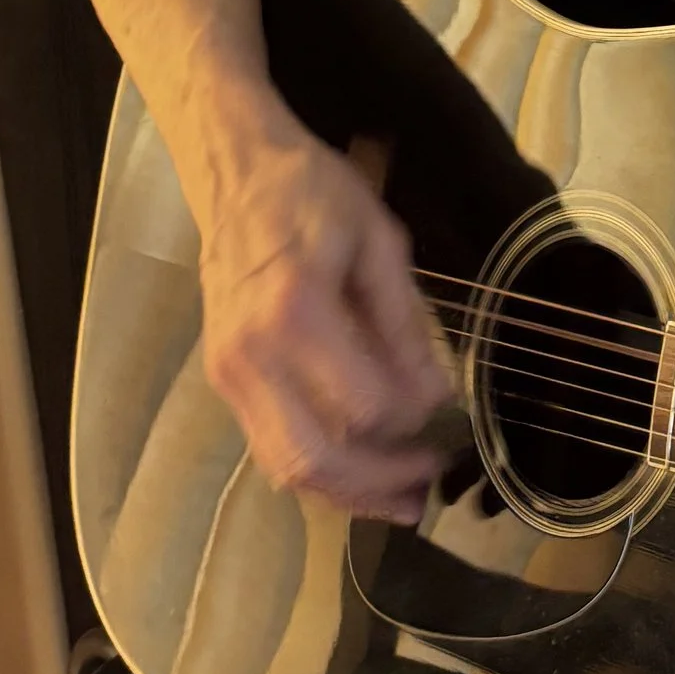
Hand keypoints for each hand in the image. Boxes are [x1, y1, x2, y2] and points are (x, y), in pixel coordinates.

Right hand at [194, 118, 456, 521]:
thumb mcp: (379, 242)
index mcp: (294, 310)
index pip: (364, 405)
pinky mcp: (224, 382)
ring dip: (350, 495)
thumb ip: (405, 324)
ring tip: (405, 501)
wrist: (234, 172)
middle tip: (433, 481)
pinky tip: (364, 476)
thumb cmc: (312, 194)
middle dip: (382, 482)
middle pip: (317, 457)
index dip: (415, 422)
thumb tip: (437, 398)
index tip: (450, 413)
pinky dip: (320, 473)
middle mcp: (250, 354)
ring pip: (287, 467)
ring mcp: (229, 374)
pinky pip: (270, 449)